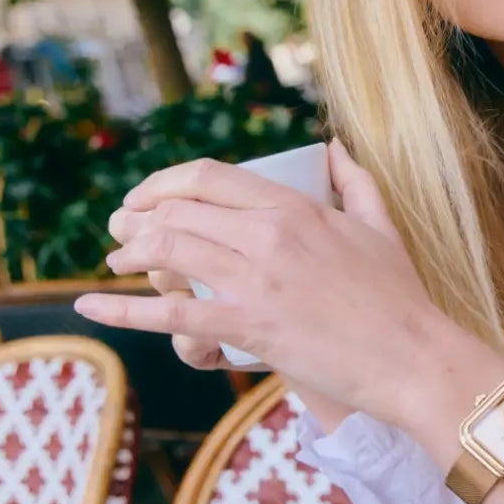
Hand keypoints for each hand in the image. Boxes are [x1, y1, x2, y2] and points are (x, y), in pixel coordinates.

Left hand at [74, 139, 490, 429]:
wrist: (413, 357)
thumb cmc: (401, 298)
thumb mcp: (380, 227)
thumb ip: (356, 182)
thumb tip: (336, 146)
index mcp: (295, 207)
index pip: (210, 177)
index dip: (165, 182)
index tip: (145, 197)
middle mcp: (269, 234)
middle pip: (179, 210)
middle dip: (138, 218)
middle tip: (120, 232)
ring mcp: (256, 280)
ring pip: (168, 250)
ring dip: (128, 255)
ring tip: (114, 264)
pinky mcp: (248, 326)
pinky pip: (171, 312)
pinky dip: (123, 309)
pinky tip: (91, 306)